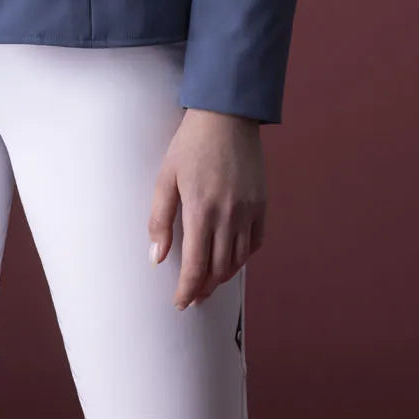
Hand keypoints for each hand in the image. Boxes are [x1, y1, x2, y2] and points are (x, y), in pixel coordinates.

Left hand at [148, 108, 266, 309]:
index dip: (188, 290)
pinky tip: (230, 259)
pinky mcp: (262, 203)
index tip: (180, 302)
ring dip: (223, 277)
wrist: (226, 116)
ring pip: (238, 260)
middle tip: (192, 297)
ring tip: (208, 283)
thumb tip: (157, 258)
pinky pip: (255, 242)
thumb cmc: (190, 145)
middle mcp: (229, 216)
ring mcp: (249, 211)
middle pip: (219, 269)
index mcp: (201, 210)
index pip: (196, 266)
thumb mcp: (165, 177)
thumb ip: (160, 219)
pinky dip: (242, 257)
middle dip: (204, 288)